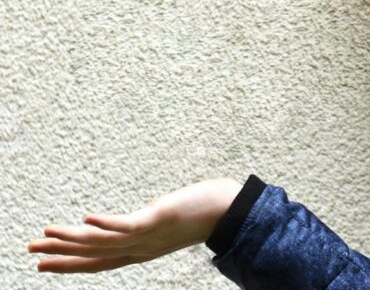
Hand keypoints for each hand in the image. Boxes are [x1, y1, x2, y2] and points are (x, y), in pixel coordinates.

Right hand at [28, 177, 242, 272]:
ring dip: (72, 239)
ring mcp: (149, 235)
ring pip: (103, 242)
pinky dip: (105, 223)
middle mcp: (142, 248)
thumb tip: (148, 213)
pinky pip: (127, 225)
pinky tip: (86, 217)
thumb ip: (155, 221)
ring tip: (45, 235)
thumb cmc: (206, 210)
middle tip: (31, 254)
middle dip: (60, 256)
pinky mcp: (159, 218)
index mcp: (142, 250)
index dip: (71, 265)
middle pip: (94, 256)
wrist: (233, 211)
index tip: (44, 265)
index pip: (100, 262)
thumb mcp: (172, 221)